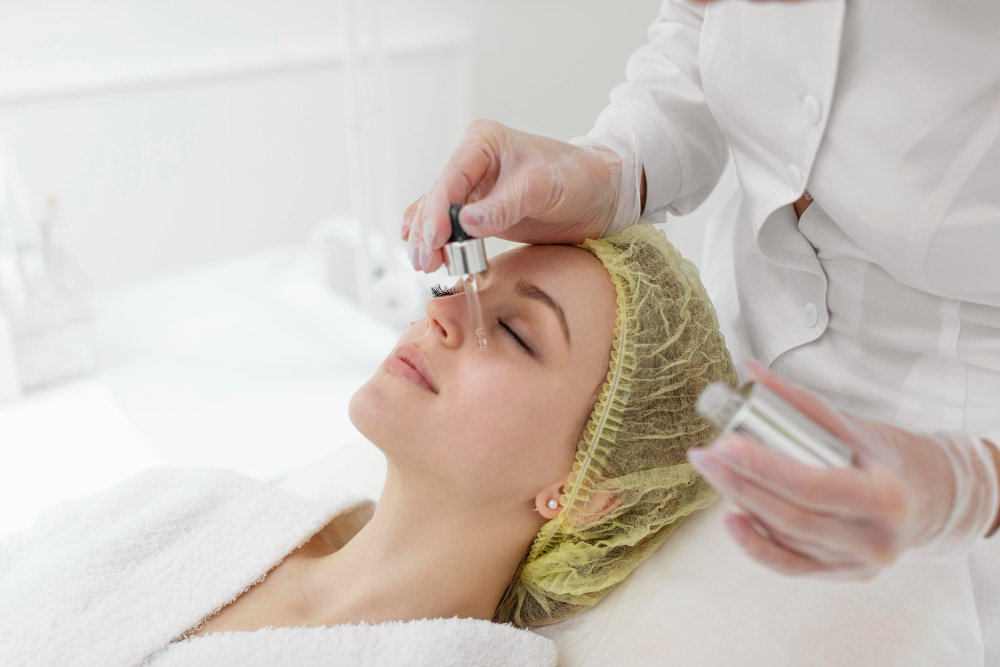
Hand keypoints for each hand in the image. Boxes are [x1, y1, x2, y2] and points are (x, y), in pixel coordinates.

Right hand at [401, 119, 639, 272]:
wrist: (599, 195)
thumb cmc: (577, 177)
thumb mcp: (542, 188)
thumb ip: (504, 206)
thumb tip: (466, 223)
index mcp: (482, 142)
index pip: (451, 178)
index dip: (439, 210)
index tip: (436, 239)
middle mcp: (472, 163)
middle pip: (438, 198)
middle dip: (429, 231)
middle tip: (428, 262)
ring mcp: (474, 189)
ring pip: (436, 214)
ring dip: (429, 241)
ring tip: (428, 265)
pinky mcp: (479, 212)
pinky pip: (449, 226)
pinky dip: (436, 241)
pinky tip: (428, 254)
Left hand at [687, 360, 999, 579]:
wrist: (932, 499)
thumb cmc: (894, 459)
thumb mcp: (860, 427)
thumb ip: (804, 404)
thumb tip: (752, 372)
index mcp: (885, 497)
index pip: (813, 486)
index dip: (764, 466)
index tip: (726, 444)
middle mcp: (873, 538)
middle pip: (790, 516)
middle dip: (740, 484)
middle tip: (706, 455)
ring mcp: (857, 563)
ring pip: (785, 537)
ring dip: (741, 503)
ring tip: (713, 471)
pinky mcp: (840, 573)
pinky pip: (789, 564)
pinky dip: (754, 544)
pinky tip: (730, 518)